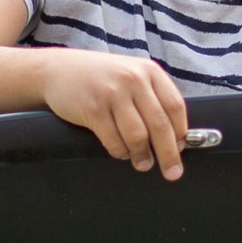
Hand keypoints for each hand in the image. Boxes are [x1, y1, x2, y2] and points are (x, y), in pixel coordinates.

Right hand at [38, 49, 194, 177]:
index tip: (182, 149)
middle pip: (160, 125)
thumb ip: (152, 98)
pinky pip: (114, 141)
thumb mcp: (131, 75)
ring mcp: (112, 93)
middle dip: (169, 154)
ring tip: (143, 164)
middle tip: (173, 172)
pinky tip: (120, 152)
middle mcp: (133, 79)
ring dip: (142, 156)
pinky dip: (120, 152)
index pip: (175, 106)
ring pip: (137, 136)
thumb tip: (174, 137)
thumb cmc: (101, 77)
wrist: (59, 70)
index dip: (181, 132)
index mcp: (149, 71)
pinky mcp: (93, 109)